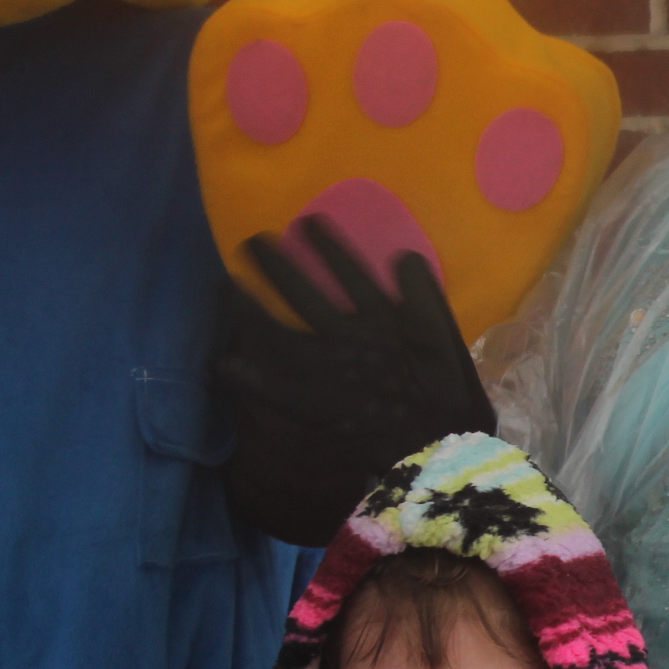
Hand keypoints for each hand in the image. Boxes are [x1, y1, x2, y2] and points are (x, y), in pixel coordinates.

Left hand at [217, 218, 495, 544]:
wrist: (439, 446)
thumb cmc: (446, 394)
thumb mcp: (447, 336)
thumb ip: (425, 295)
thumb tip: (404, 255)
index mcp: (383, 321)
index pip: (349, 273)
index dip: (328, 247)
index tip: (309, 222)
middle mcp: (348, 339)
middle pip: (303, 295)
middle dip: (276, 265)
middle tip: (252, 241)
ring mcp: (327, 373)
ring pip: (278, 333)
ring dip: (251, 307)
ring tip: (228, 284)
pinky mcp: (314, 406)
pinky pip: (272, 391)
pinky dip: (246, 380)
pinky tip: (221, 365)